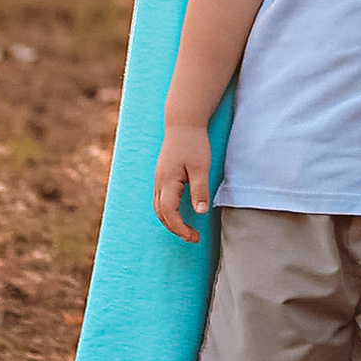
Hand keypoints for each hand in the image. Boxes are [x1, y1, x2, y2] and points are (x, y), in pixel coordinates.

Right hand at [151, 117, 213, 239]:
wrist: (183, 123)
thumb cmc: (194, 143)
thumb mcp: (201, 167)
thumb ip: (200, 190)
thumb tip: (201, 213)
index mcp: (167, 182)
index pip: (169, 213)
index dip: (180, 228)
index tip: (193, 237)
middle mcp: (159, 183)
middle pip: (161, 214)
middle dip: (175, 229)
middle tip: (193, 238)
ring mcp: (159, 179)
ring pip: (159, 208)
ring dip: (170, 221)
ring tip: (187, 230)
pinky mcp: (163, 175)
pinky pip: (160, 199)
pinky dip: (168, 211)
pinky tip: (180, 213)